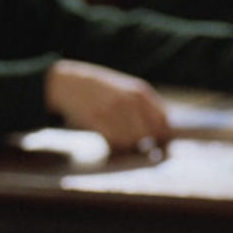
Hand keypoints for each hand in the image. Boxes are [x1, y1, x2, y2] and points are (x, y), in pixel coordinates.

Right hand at [44, 59, 171, 152]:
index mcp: (140, 92)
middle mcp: (128, 101)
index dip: (162, 136)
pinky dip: (113, 147)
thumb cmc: (99, 90)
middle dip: (143, 144)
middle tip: (136, 147)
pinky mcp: (97, 121)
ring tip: (118, 143)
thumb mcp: (125, 90)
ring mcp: (112, 111)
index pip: (162, 121)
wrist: (69, 84)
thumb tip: (161, 130)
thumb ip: (143, 106)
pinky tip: (108, 142)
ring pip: (131, 141)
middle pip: (147, 135)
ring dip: (126, 148)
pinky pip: (113, 143)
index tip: (157, 144)